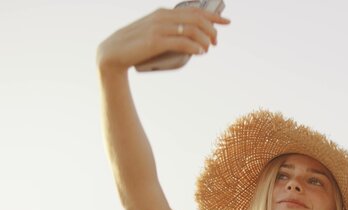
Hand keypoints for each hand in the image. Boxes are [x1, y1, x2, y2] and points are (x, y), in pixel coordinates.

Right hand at [96, 7, 230, 73]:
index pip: (194, 10)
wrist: (113, 54)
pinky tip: (199, 53)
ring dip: (204, 41)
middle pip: (197, 19)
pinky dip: (194, 47)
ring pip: (192, 30)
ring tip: (207, 50)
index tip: (227, 22)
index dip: (213, 16)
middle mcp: (162, 17)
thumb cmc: (137, 46)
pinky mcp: (155, 41)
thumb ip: (171, 32)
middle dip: (212, 30)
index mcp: (164, 13)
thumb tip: (193, 41)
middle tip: (215, 43)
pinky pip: (181, 42)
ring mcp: (159, 28)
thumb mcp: (155, 34)